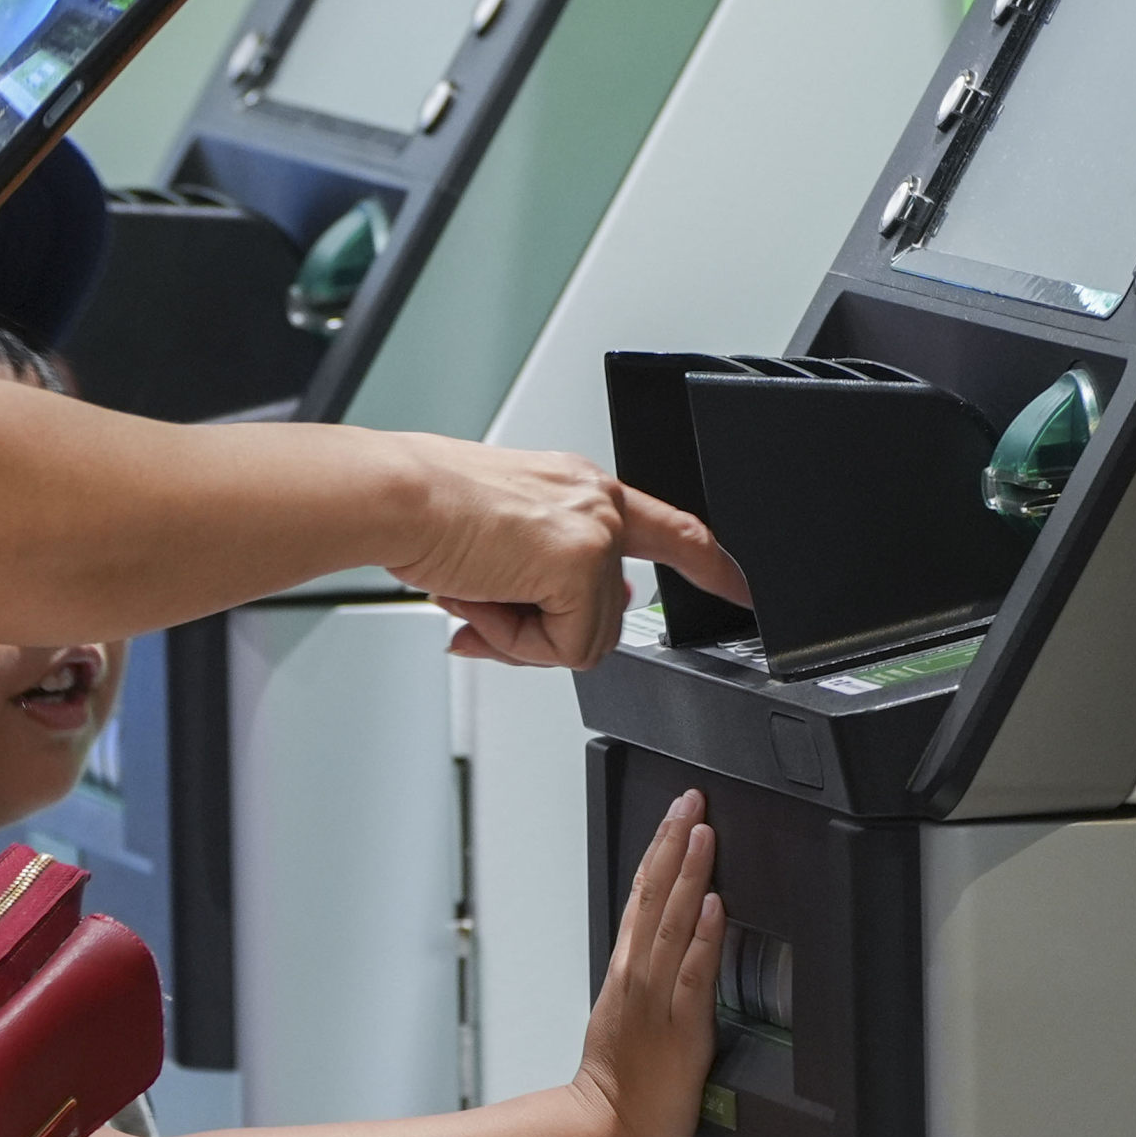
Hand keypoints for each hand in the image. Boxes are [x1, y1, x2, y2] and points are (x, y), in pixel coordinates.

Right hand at [383, 440, 744, 668]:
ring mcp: (596, 531)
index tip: (741, 589)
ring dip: (523, 634)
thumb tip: (561, 635)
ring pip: (587, 636)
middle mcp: (596, 501)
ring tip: (474, 591)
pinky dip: (518, 642)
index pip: (669, 527)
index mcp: (578, 489)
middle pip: (607, 611)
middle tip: (483, 603)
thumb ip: (542, 580)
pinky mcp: (582, 563)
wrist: (395, 496)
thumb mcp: (497, 541)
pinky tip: (482, 599)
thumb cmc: (422, 508)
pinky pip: (566, 647)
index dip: (710, 564)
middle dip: (542, 628)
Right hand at [574, 791, 724, 1136]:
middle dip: (673, 842)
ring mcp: (658, 996)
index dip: (659, 850)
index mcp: (628, 968)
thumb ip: (648, 976)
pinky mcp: (681, 1025)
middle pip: (655, 894)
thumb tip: (673, 941)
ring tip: (703, 832)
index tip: (676, 812)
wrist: (609, 1126)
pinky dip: (703, 936)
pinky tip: (714, 905)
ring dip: (689, 874)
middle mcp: (639, 973)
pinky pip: (694, 973)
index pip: (643, 894)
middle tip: (691, 799)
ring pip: (673, 922)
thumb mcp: (628, 1012)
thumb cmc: (621, 1078)